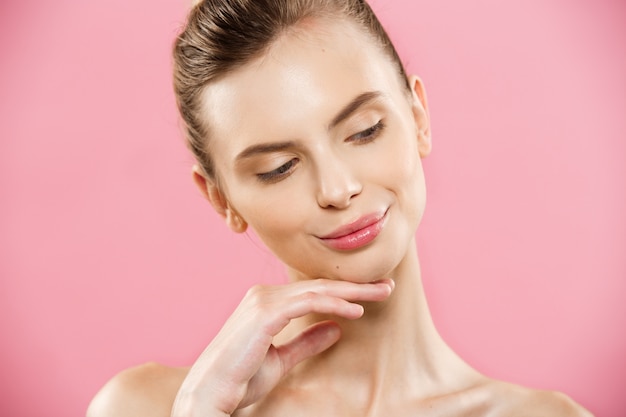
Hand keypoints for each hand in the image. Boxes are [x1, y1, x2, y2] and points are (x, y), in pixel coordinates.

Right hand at [171, 278, 393, 416]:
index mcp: (266, 303)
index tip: (371, 295)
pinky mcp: (265, 312)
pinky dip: (334, 304)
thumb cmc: (240, 378)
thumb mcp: (282, 359)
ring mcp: (263, 301)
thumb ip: (306, 341)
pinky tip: (356, 310)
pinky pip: (308, 302)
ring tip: (381, 292)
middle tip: (386, 286)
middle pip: (319, 286)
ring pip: (317, 290)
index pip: (312, 292)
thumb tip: (335, 328)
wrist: (210, 393)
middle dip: (355, 286)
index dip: (343, 292)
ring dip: (352, 291)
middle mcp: (264, 296)